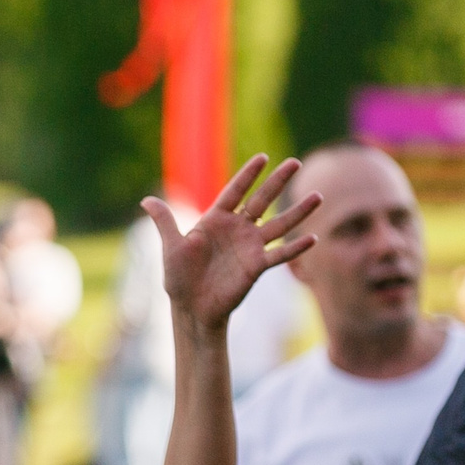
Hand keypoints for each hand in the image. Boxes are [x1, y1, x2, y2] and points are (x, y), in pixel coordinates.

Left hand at [145, 155, 319, 338]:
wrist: (192, 307)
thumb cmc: (179, 277)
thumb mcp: (171, 246)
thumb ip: (165, 221)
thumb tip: (146, 200)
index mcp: (215, 220)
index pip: (235, 192)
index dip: (248, 175)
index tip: (263, 157)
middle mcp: (237, 229)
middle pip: (261, 200)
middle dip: (277, 182)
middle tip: (295, 162)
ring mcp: (250, 246)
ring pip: (278, 224)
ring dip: (298, 211)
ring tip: (318, 196)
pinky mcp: (257, 266)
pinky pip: (279, 254)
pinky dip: (295, 248)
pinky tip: (312, 238)